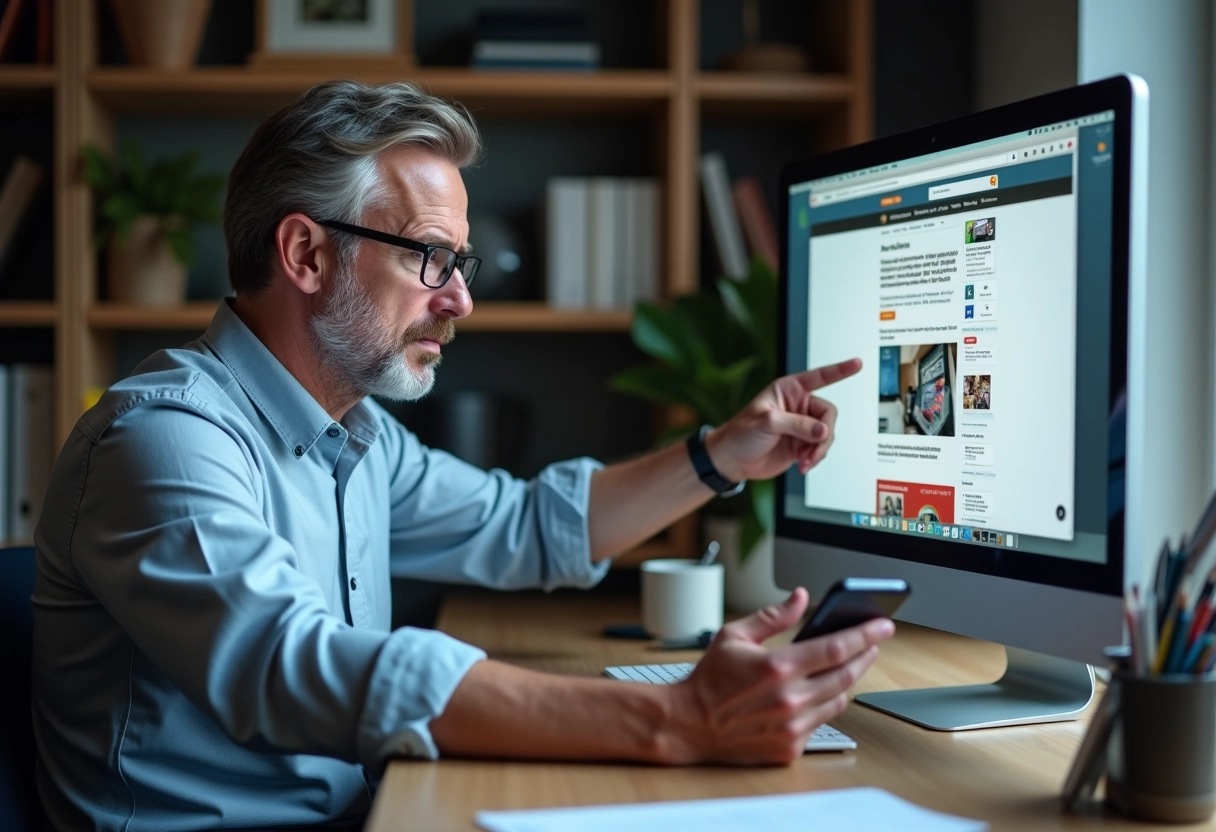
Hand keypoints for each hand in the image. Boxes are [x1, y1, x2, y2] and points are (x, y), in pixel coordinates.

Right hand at [659, 587, 893, 764]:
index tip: (883, 626)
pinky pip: (821, 723)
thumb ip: (773, 616)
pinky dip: (823, 706)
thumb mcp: (734, 636)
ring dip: (845, 681)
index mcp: (777, 667)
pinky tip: (816, 695)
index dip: (865, 634)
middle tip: (872, 643)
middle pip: (846, 674)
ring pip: (838, 700)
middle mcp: (789, 699)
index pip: (836, 647)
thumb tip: (801, 598)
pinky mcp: (790, 748)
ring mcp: (792, 727)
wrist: (688, 725)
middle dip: (865, 655)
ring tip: (843, 666)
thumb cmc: (709, 680)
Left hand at [706, 358, 861, 481]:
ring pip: (827, 434)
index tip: (857, 364)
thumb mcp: (768, 423)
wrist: (732, 460)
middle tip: (814, 448)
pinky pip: (821, 449)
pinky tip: (803, 465)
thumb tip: (823, 431)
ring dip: (819, 449)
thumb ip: (798, 425)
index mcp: (789, 390)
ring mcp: (801, 426)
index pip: (819, 377)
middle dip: (824, 433)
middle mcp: (798, 406)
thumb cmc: (741, 434)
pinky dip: (815, 458)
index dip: (839, 370)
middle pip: (828, 414)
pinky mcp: (802, 445)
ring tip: (805, 460)